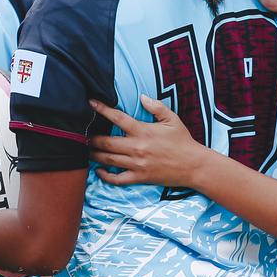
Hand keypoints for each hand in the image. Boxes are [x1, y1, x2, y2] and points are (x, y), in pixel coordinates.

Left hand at [88, 95, 209, 187]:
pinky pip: (117, 179)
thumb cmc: (183, 141)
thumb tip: (142, 97)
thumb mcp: (172, 119)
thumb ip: (156, 107)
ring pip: (108, 160)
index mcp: (143, 131)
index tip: (90, 103)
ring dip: (94, 155)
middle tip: (83, 135)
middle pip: (106, 142)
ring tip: (86, 150)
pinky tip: (99, 171)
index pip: (118, 118)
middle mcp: (137, 148)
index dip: (102, 109)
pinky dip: (106, 176)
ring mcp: (137, 164)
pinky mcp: (139, 178)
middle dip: (92, 138)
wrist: (193, 165)